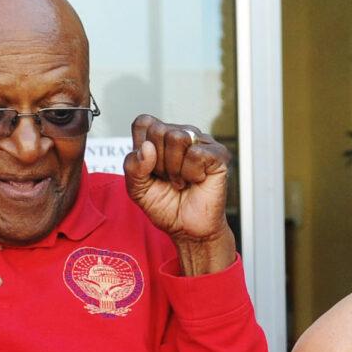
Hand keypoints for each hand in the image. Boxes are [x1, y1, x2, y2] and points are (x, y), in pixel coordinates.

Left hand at [125, 116, 231, 263]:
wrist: (188, 229)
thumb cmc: (166, 206)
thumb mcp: (137, 188)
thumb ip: (133, 166)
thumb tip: (147, 148)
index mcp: (160, 138)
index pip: (144, 122)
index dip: (141, 148)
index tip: (149, 169)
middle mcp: (182, 134)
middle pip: (158, 130)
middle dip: (158, 163)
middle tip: (168, 178)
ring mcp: (201, 142)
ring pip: (177, 138)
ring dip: (174, 169)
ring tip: (180, 180)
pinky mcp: (218, 154)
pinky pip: (196, 154)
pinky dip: (191, 174)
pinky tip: (196, 181)